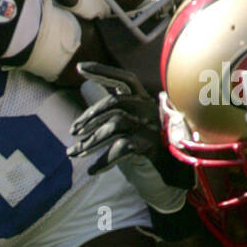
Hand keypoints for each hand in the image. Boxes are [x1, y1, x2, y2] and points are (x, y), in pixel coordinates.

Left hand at [68, 62, 193, 214]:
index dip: (103, 72)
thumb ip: (113, 118)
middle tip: (73, 132)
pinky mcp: (152, 147)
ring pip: (114, 125)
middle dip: (89, 116)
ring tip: (74, 153)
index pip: (125, 79)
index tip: (79, 67)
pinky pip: (120, 149)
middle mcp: (150, 110)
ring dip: (90, 141)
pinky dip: (103, 161)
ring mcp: (152, 128)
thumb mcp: (131, 130)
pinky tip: (92, 171)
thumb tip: (82, 114)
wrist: (173, 180)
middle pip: (115, 102)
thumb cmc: (146, 152)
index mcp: (145, 101)